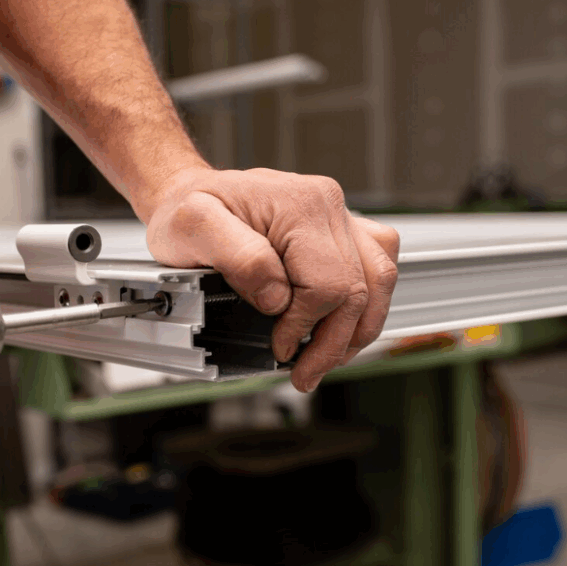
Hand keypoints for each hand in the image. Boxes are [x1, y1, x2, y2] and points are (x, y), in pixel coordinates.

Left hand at [145, 167, 399, 391]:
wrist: (186, 193)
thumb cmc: (186, 209)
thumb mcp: (192, 228)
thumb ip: (239, 260)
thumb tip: (278, 298)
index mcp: (299, 206)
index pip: (328, 285)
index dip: (305, 327)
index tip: (279, 347)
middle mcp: (327, 206)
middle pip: (361, 289)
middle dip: (335, 343)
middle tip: (306, 372)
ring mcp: (337, 216)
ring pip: (380, 280)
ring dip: (358, 329)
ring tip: (327, 357)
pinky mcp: (338, 229)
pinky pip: (377, 266)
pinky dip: (366, 303)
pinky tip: (341, 324)